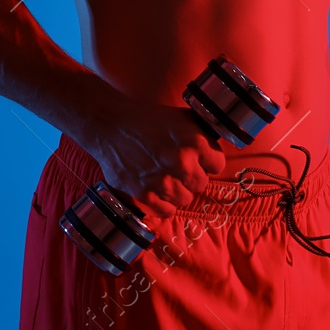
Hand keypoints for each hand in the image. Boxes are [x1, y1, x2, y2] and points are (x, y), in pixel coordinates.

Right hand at [83, 97, 226, 219]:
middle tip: (179, 168)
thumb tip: (217, 147)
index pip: (218, 165)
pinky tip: (159, 192)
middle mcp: (182, 163)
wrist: (112, 125)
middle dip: (192, 176)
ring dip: (178, 191)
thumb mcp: (183, 118)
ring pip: (185, 199)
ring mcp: (163, 181)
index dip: (208, 162)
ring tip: (167, 178)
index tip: (199, 160)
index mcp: (196, 141)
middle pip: (201, 184)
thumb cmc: (149, 119)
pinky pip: (166, 211)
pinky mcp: (143, 194)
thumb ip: (203, 134)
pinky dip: (164, 205)